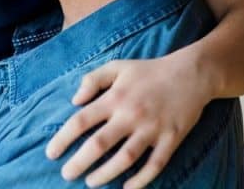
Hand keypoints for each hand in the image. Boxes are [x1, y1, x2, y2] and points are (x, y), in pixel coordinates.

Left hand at [45, 54, 212, 187]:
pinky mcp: (171, 138)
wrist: (192, 73)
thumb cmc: (149, 71)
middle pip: (100, 143)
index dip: (63, 138)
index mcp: (115, 97)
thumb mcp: (117, 66)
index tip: (51, 153)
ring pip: (126, 158)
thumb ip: (92, 80)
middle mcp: (131, 114)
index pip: (82, 120)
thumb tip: (74, 101)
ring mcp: (152, 128)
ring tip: (91, 182)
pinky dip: (142, 179)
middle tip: (67, 174)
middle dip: (80, 162)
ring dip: (106, 173)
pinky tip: (128, 188)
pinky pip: (156, 164)